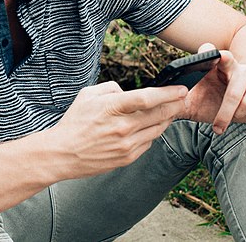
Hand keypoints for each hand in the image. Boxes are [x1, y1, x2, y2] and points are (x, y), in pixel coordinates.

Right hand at [49, 81, 187, 178]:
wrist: (63, 153)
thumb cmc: (75, 122)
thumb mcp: (88, 94)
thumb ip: (112, 88)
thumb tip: (128, 92)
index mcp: (112, 108)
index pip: (147, 98)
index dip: (168, 93)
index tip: (182, 89)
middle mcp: (122, 127)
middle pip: (159, 114)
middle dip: (175, 104)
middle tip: (182, 98)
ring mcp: (126, 144)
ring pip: (158, 129)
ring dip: (167, 119)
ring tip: (170, 110)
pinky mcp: (128, 157)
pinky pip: (148, 142)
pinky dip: (152, 133)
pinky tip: (151, 126)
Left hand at [183, 43, 245, 134]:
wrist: (233, 111)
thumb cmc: (208, 102)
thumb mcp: (191, 101)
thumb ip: (177, 100)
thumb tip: (161, 102)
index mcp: (212, 63)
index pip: (209, 51)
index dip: (208, 52)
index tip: (205, 54)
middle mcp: (231, 64)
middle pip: (228, 62)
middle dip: (220, 76)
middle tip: (211, 96)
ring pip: (236, 91)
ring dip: (225, 113)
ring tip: (218, 126)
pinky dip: (238, 115)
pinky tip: (233, 119)